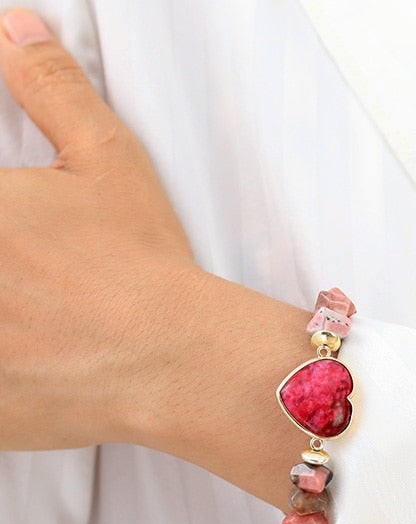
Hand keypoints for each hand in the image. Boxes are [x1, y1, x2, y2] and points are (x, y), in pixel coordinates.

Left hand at [0, 8, 198, 449]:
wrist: (181, 361)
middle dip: (7, 270)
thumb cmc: (146, 269)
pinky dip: (11, 379)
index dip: (2, 229)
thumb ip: (50, 87)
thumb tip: (17, 28)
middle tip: (30, 280)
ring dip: (7, 318)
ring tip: (36, 318)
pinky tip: (36, 362)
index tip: (18, 241)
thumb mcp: (106, 161)